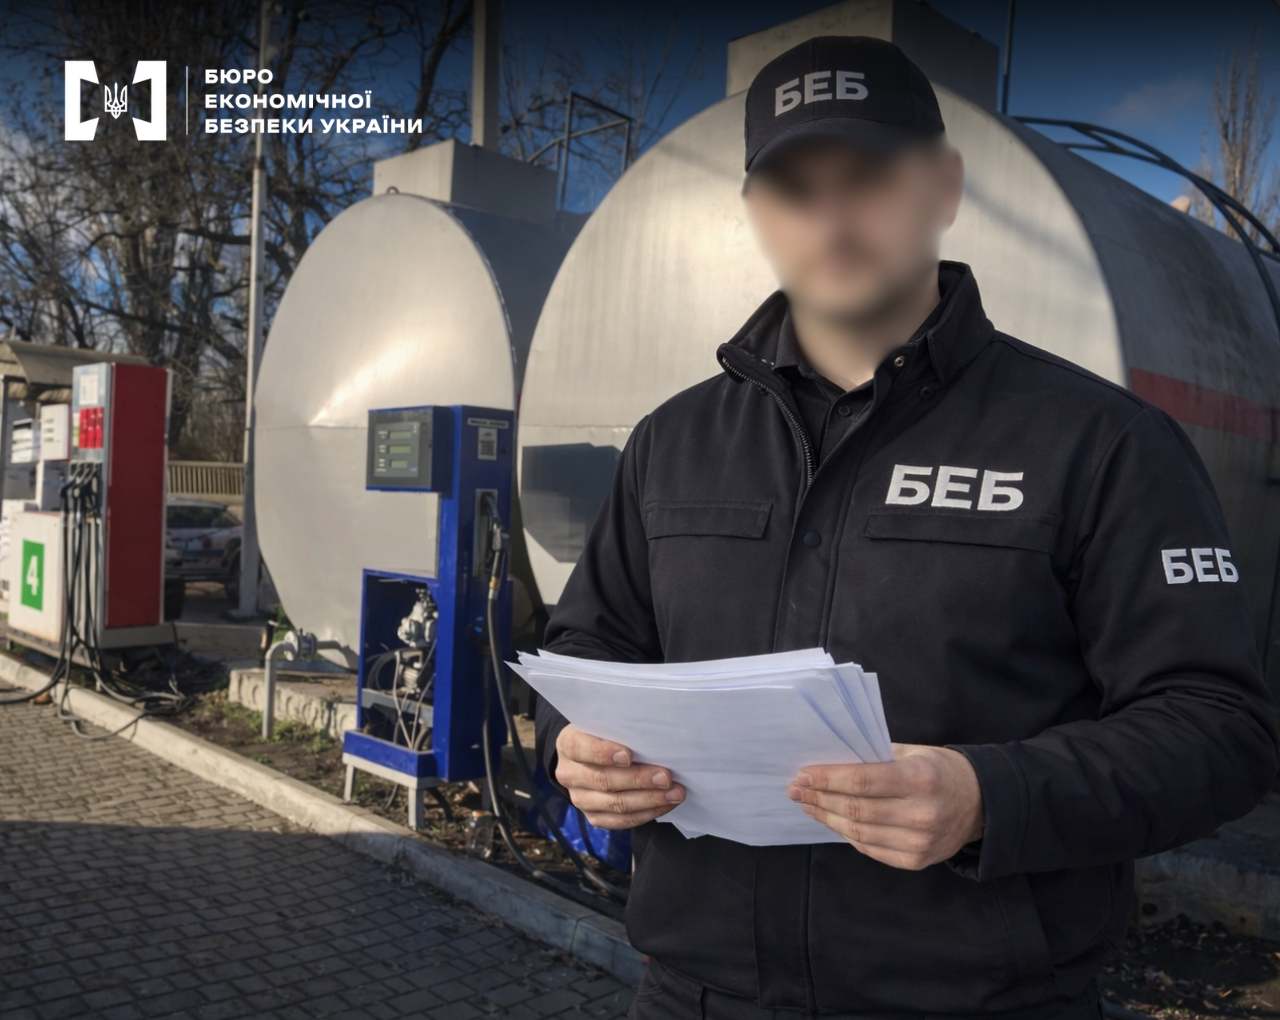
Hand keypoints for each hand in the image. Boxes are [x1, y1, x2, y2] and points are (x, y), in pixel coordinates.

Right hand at [554, 723, 685, 829]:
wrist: (587, 758)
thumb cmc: (604, 735)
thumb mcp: (605, 724)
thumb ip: (620, 728)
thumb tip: (653, 734)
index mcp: (569, 744)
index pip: (580, 749)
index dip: (603, 753)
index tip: (628, 755)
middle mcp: (569, 774)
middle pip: (603, 781)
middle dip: (638, 780)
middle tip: (666, 777)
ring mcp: (580, 799)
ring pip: (615, 804)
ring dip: (649, 800)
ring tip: (674, 793)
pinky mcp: (594, 817)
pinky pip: (621, 821)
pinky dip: (647, 813)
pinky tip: (666, 804)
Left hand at [788, 743, 983, 869]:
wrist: (980, 804)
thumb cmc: (940, 770)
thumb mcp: (913, 752)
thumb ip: (874, 758)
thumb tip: (829, 763)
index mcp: (920, 780)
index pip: (861, 781)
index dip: (826, 779)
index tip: (802, 774)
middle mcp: (921, 814)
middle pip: (855, 810)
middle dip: (819, 798)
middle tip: (796, 789)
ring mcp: (919, 843)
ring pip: (858, 833)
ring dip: (827, 818)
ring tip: (808, 805)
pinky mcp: (916, 861)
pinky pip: (870, 849)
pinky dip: (847, 835)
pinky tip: (833, 821)